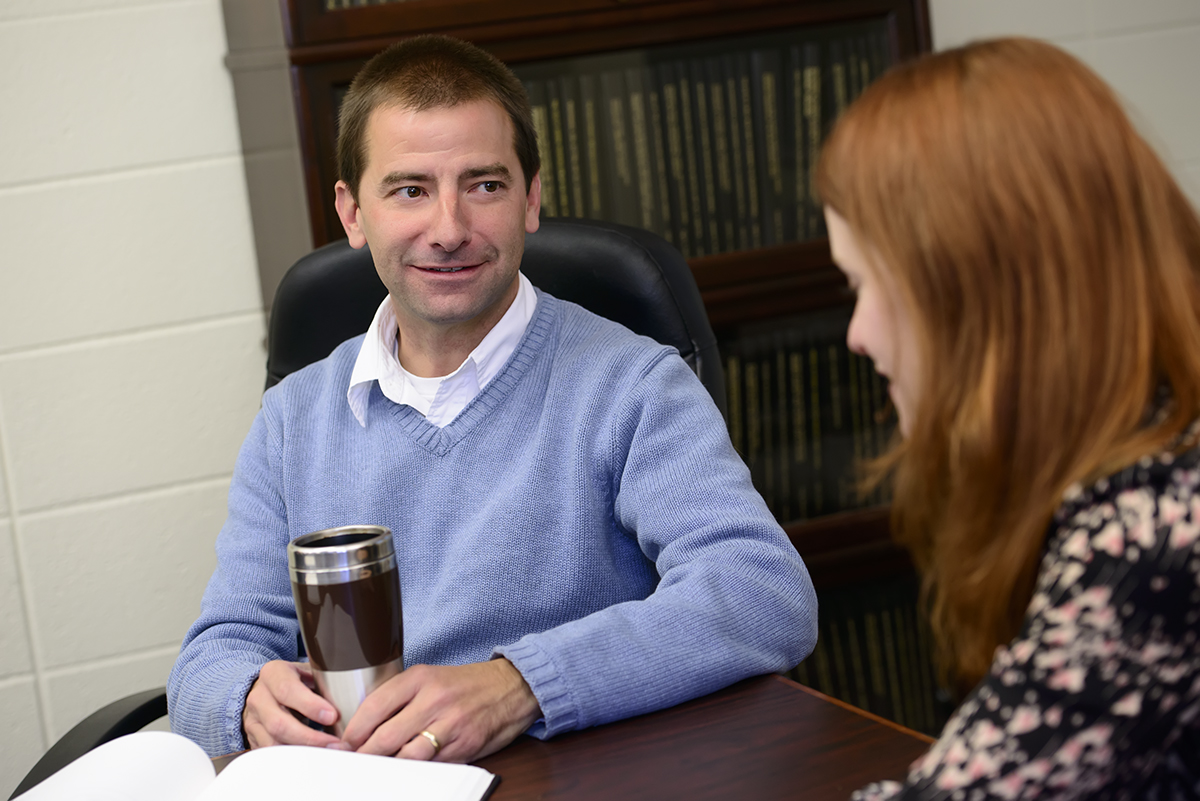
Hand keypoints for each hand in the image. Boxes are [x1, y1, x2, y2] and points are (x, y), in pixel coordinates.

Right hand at [242, 660, 344, 748]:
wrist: (265, 688)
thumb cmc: (294, 680)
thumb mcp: (306, 672)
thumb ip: (323, 681)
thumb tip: (351, 699)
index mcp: (273, 674)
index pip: (287, 690)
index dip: (310, 706)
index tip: (332, 716)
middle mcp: (259, 697)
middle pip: (279, 723)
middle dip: (309, 737)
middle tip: (334, 743)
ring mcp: (253, 720)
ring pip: (274, 743)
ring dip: (302, 751)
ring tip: (326, 753)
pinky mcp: (254, 738)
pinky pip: (272, 752)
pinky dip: (292, 757)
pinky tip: (310, 758)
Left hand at [341, 658, 540, 761]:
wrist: (512, 686)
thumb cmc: (466, 685)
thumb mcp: (431, 678)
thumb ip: (401, 697)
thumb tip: (365, 725)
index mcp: (421, 678)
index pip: (374, 706)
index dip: (354, 731)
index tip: (343, 743)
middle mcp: (434, 699)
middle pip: (386, 736)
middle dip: (364, 755)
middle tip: (351, 763)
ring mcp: (451, 724)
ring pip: (406, 756)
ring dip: (387, 767)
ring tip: (374, 771)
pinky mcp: (465, 746)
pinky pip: (431, 766)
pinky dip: (415, 772)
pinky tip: (404, 773)